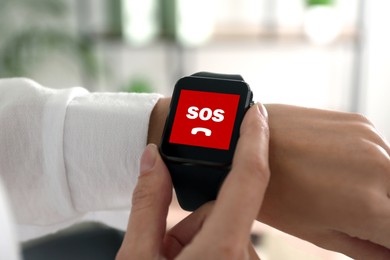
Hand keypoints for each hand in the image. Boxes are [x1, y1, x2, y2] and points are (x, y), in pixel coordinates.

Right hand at [117, 104, 269, 259]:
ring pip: (224, 226)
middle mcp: (244, 257)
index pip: (248, 177)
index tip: (254, 112)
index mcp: (222, 249)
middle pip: (223, 208)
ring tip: (171, 258)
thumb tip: (152, 158)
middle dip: (194, 217)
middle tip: (165, 244)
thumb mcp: (137, 258)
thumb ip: (146, 204)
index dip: (253, 138)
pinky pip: (228, 242)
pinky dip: (206, 246)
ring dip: (197, 234)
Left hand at [259, 104, 389, 258]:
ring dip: (380, 186)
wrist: (243, 140)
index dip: (386, 238)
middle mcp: (378, 167)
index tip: (373, 235)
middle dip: (384, 211)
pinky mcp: (359, 121)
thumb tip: (388, 252)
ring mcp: (370, 139)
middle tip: (354, 213)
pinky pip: (380, 149)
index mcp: (367, 205)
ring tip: (339, 187)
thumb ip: (367, 248)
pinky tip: (337, 166)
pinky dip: (369, 163)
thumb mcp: (318, 232)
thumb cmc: (272, 191)